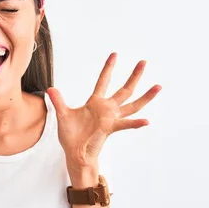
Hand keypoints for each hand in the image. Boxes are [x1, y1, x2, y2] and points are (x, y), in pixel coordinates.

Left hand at [47, 53, 160, 178]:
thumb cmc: (70, 136)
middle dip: (134, 76)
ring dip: (145, 97)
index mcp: (95, 102)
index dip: (109, 68)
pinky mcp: (110, 128)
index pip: (103, 81)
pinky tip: (146, 121)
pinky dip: (135, 123)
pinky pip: (125, 124)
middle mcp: (107, 109)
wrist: (74, 153)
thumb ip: (59, 101)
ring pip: (132, 105)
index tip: (115, 54)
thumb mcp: (63, 115)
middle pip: (124, 89)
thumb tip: (50, 89)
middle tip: (143, 62)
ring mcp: (111, 118)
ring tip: (158, 86)